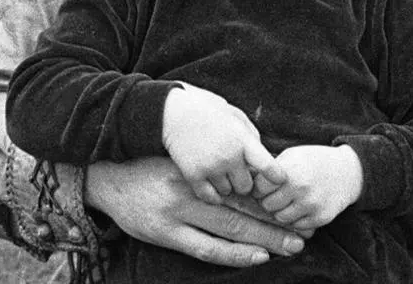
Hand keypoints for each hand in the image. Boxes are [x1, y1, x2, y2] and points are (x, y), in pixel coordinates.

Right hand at [84, 156, 304, 265]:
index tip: (299, 204)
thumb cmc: (151, 163)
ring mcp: (179, 213)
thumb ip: (216, 165)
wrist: (106, 175)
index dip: (275, 197)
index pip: (246, 185)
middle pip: (245, 208)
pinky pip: (205, 248)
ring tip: (291, 247)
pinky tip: (256, 256)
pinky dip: (233, 253)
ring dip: (264, 240)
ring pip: (230, 229)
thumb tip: (254, 168)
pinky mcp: (166, 233)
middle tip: (306, 233)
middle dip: (278, 223)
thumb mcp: (185, 156)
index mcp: (202, 167)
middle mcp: (194, 189)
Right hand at [162, 85, 285, 202]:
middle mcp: (229, 157)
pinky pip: (210, 197)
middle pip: (247, 186)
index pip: (269, 167)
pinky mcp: (193, 176)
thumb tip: (264, 159)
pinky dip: (212, 194)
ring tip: (218, 171)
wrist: (174, 112)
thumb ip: (251, 137)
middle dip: (243, 181)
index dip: (276, 177)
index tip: (278, 180)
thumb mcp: (235, 116)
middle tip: (235, 172)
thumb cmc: (208, 110)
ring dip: (226, 186)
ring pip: (228, 193)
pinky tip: (210, 182)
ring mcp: (211, 167)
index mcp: (243, 140)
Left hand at [255, 145, 362, 230]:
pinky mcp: (320, 218)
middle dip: (268, 201)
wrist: (348, 171)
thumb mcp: (292, 156)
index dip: (259, 187)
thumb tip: (247, 181)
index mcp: (290, 170)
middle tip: (275, 194)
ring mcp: (311, 205)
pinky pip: (296, 226)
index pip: (259, 188)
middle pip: (267, 205)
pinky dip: (295, 219)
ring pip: (280, 218)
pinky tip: (301, 206)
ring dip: (281, 211)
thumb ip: (272, 169)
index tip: (264, 185)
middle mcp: (300, 189)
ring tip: (288, 200)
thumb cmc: (314, 161)